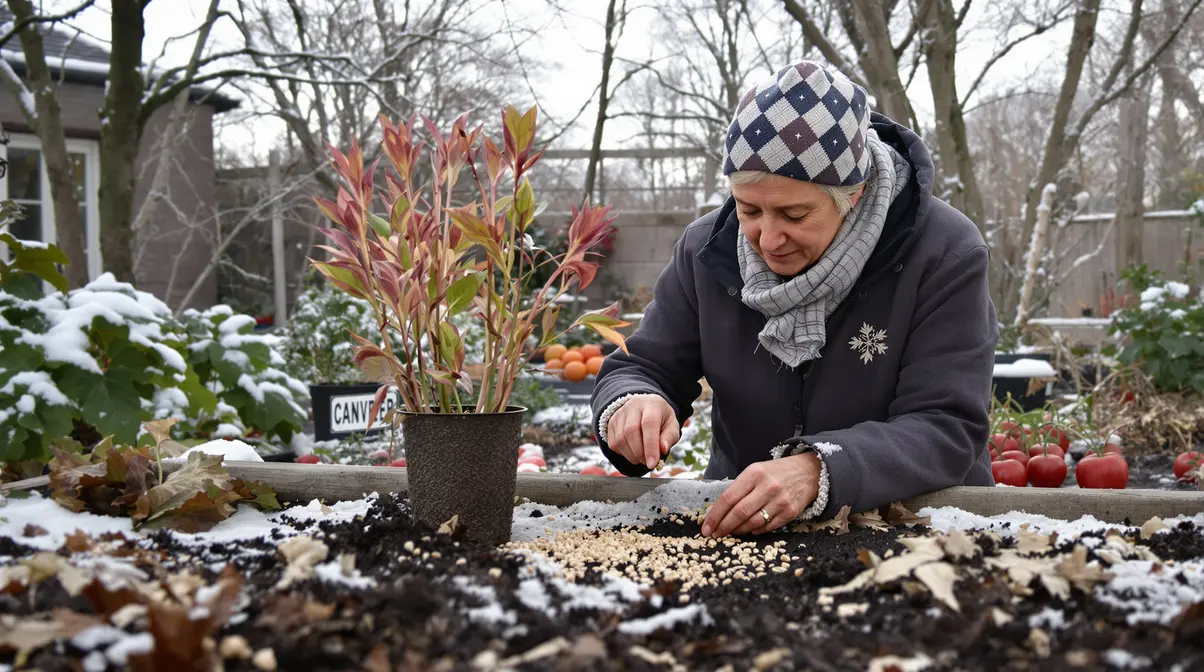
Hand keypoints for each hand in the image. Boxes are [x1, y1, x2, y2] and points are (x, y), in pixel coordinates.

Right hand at [606, 395, 679, 469]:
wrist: (645, 408)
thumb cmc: (661, 419)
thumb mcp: (672, 425)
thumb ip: (669, 437)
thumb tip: (662, 450)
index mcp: (652, 404)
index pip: (649, 424)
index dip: (650, 446)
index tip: (652, 463)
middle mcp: (633, 405)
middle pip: (631, 431)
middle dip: (640, 453)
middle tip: (648, 462)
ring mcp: (619, 414)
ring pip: (620, 439)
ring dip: (631, 455)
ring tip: (642, 458)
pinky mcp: (611, 423)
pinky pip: (613, 444)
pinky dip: (624, 453)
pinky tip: (633, 452)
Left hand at [701, 453, 820, 537]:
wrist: (807, 472)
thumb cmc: (774, 473)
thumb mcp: (754, 472)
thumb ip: (737, 490)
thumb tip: (717, 512)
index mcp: (754, 473)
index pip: (728, 498)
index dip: (714, 515)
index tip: (706, 527)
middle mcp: (767, 487)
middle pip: (739, 513)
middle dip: (723, 527)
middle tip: (714, 535)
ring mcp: (780, 500)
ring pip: (752, 523)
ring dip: (737, 531)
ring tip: (729, 533)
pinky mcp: (790, 512)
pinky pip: (767, 527)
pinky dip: (754, 531)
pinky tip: (748, 529)